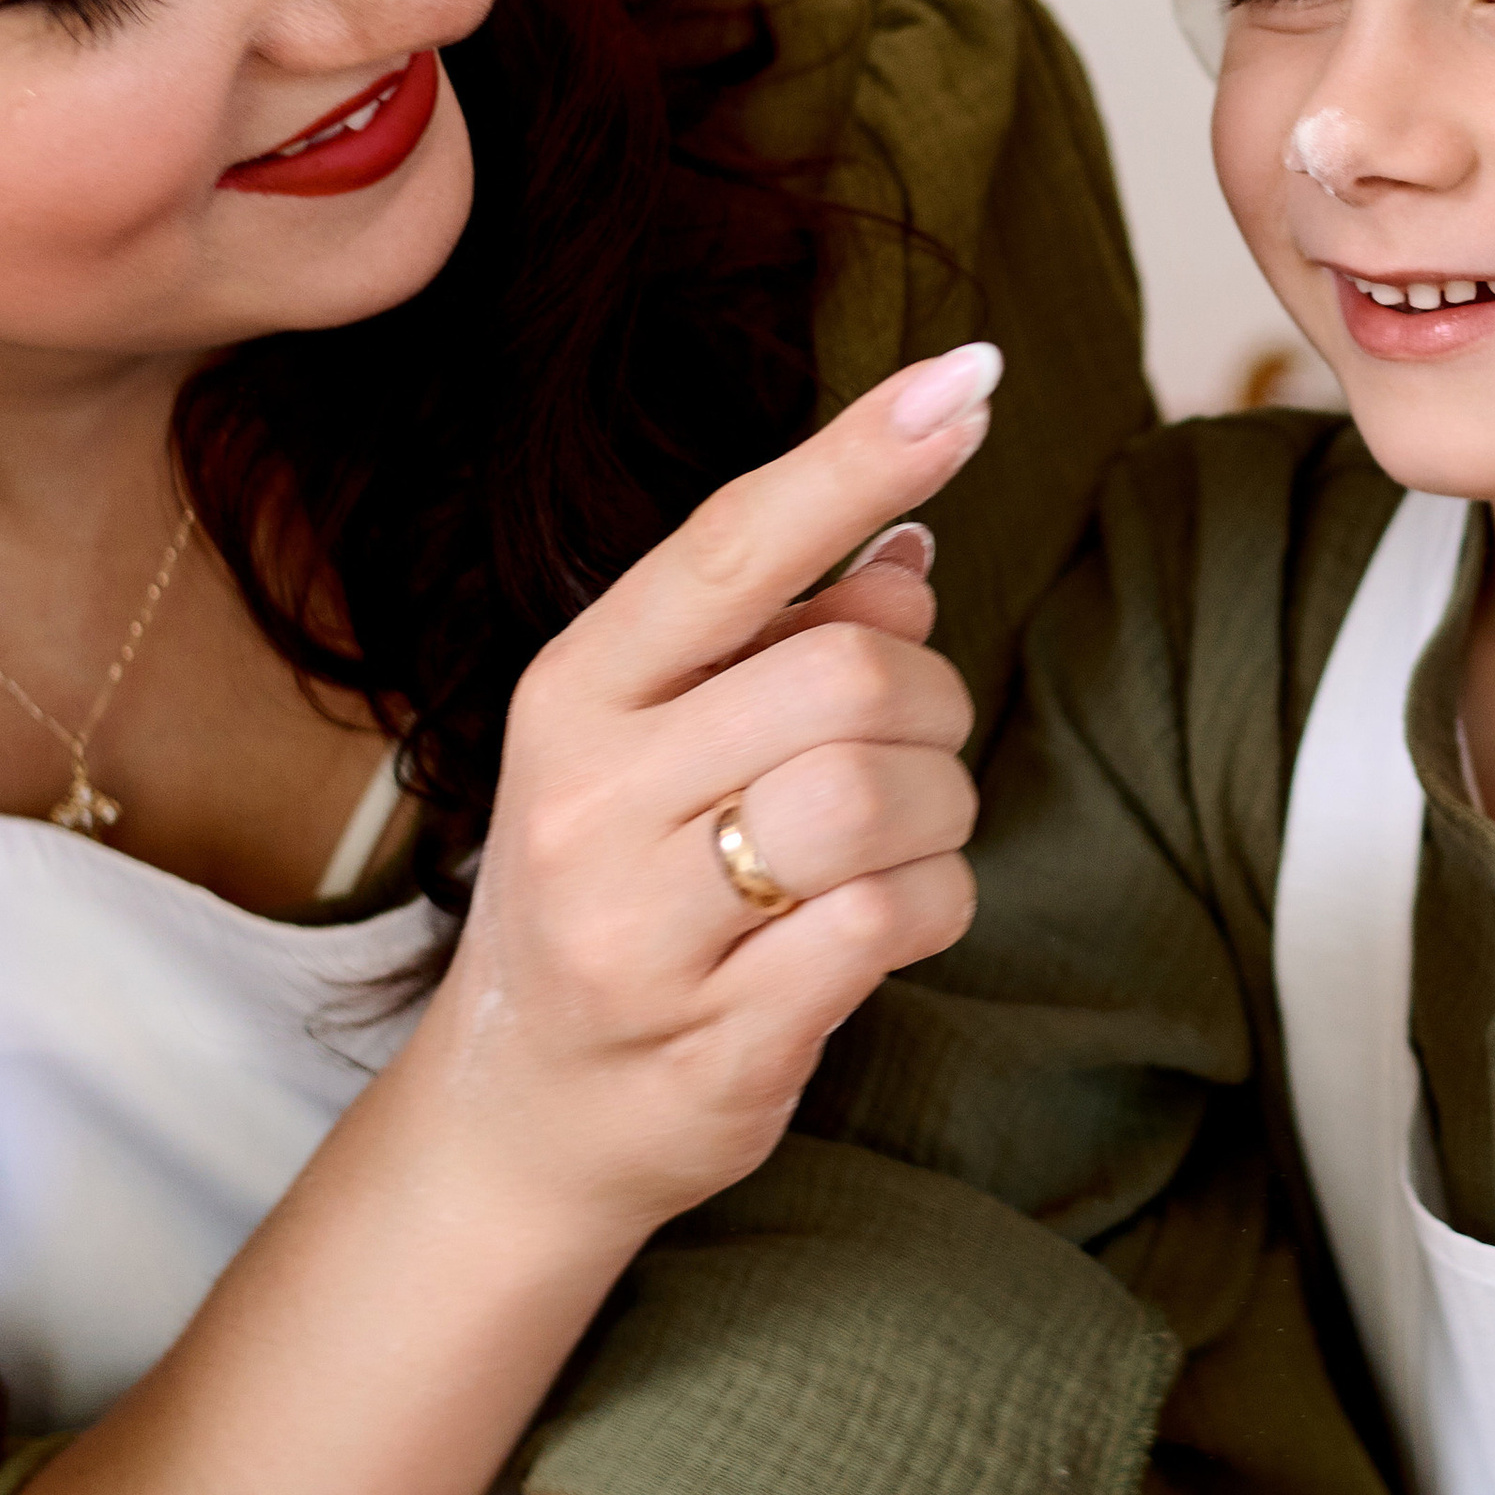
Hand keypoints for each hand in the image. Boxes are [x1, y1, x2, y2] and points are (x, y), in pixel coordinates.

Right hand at [405, 341, 999, 1241]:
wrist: (525, 1119)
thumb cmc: (626, 892)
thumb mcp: (664, 743)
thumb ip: (783, 641)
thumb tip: (910, 554)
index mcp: (574, 690)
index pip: (733, 542)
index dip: (862, 454)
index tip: (968, 375)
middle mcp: (588, 797)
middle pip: (850, 678)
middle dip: (933, 708)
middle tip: (914, 753)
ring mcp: (640, 929)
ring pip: (881, 800)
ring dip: (938, 814)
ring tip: (897, 844)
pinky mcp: (715, 1038)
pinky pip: (891, 924)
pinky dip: (930, 907)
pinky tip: (884, 921)